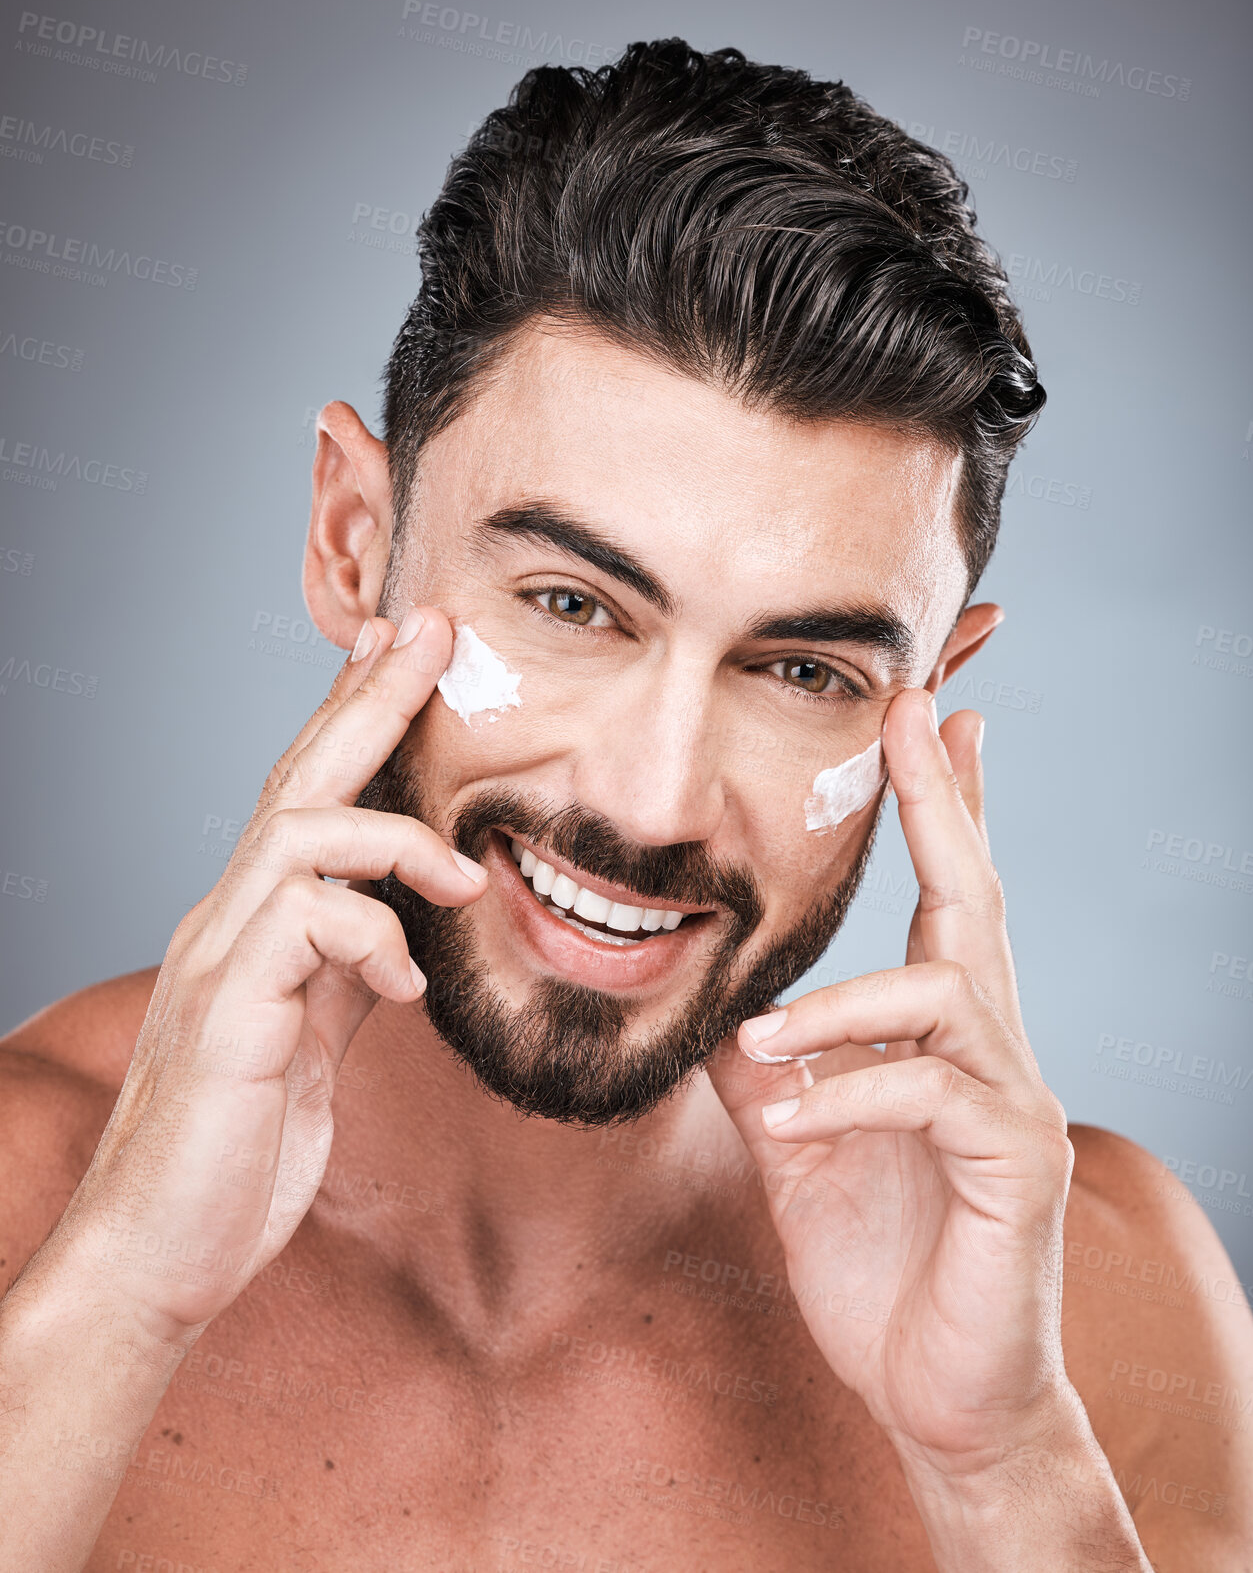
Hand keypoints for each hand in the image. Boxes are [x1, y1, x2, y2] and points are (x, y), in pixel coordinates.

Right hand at [52, 605, 485, 1339]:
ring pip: (299, 833)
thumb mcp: (318, 1045)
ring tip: (459, 876)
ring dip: (393, 836)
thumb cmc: (236, 1152)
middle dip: (370, 698)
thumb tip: (398, 925)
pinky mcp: (226, 1011)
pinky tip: (406, 992)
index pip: (310, 796)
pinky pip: (306, 926)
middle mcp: (229, 920)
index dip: (356, 718)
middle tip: (430, 629)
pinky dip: (373, 941)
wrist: (159, 1257)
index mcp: (257, 924)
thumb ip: (347, 974)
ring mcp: (220, 959)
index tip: (404, 651)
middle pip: (300, 778)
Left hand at [708, 688, 1075, 1474]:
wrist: (935, 1389)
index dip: (941, 804)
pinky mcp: (1016, 1167)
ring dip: (842, 1005)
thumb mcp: (796, 1139)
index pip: (945, 896)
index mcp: (937, 1036)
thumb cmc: (877, 1257)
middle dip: (945, 800)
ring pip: (948, 992)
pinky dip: (850, 1094)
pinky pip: (933, 1095)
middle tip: (919, 713)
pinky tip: (793, 1118)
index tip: (925, 717)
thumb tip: (709, 992)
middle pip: (977, 899)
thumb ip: (762, 1062)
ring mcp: (1014, 1104)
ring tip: (765, 1043)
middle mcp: (991, 1051)